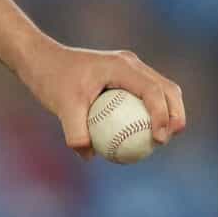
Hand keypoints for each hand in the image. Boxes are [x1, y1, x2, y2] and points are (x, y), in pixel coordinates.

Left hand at [16, 40, 187, 159]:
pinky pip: (144, 97)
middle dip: (176, 114)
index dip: (162, 114)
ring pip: (160, 90)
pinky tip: (141, 138)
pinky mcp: (123, 78)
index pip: (153, 90)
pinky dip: (149, 114)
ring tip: (162, 140)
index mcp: (122, 66)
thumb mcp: (61, 106)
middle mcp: (131, 64)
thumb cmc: (51, 79)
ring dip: (167, 113)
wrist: (41, 60)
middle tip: (167, 140)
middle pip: (167, 88)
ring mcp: (129, 69)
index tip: (159, 138)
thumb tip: (90, 156)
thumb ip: (75, 131)